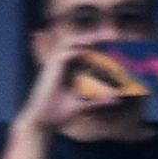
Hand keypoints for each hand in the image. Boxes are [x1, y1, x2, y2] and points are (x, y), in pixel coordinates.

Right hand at [13, 42, 133, 135]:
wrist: (41, 122)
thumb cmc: (58, 114)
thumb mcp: (82, 106)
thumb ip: (98, 102)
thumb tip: (116, 100)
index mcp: (66, 71)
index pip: (80, 51)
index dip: (93, 45)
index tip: (111, 42)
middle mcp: (60, 66)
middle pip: (74, 43)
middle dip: (90, 37)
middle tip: (110, 36)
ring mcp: (54, 67)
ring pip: (67, 44)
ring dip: (83, 39)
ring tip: (99, 38)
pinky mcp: (50, 71)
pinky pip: (63, 55)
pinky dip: (76, 51)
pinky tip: (88, 51)